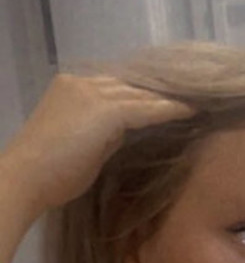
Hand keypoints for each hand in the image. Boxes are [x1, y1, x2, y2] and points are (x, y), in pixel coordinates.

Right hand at [4, 72, 197, 212]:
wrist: (27, 179)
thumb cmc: (52, 175)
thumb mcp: (85, 148)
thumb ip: (106, 135)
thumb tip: (128, 134)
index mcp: (73, 89)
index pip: (117, 88)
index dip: (146, 97)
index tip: (173, 104)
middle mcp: (81, 83)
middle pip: (131, 86)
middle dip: (161, 94)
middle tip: (194, 100)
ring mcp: (90, 93)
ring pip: (140, 94)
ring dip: (171, 100)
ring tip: (199, 105)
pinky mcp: (102, 110)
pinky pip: (144, 108)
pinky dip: (169, 110)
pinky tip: (190, 113)